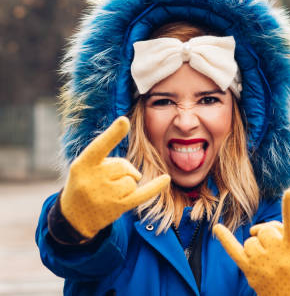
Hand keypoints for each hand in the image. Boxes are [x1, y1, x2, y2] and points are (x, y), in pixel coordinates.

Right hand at [60, 116, 169, 238]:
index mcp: (82, 165)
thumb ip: (109, 163)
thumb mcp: (85, 167)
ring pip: (132, 180)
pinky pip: (141, 195)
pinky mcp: (117, 209)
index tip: (124, 120)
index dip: (113, 134)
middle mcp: (92, 181)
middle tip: (104, 181)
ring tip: (110, 192)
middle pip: (123, 165)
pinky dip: (155, 187)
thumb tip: (136, 174)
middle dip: (120, 171)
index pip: (99, 146)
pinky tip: (166, 179)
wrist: (73, 218)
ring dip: (126, 183)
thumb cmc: (83, 183)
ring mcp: (105, 197)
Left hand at [214, 189, 289, 295]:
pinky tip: (217, 228)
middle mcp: (280, 255)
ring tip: (269, 262)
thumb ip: (283, 232)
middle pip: (265, 230)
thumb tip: (257, 228)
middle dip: (268, 236)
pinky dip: (225, 239)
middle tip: (279, 253)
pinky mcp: (250, 271)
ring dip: (257, 246)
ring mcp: (263, 263)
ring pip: (251, 240)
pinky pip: (234, 251)